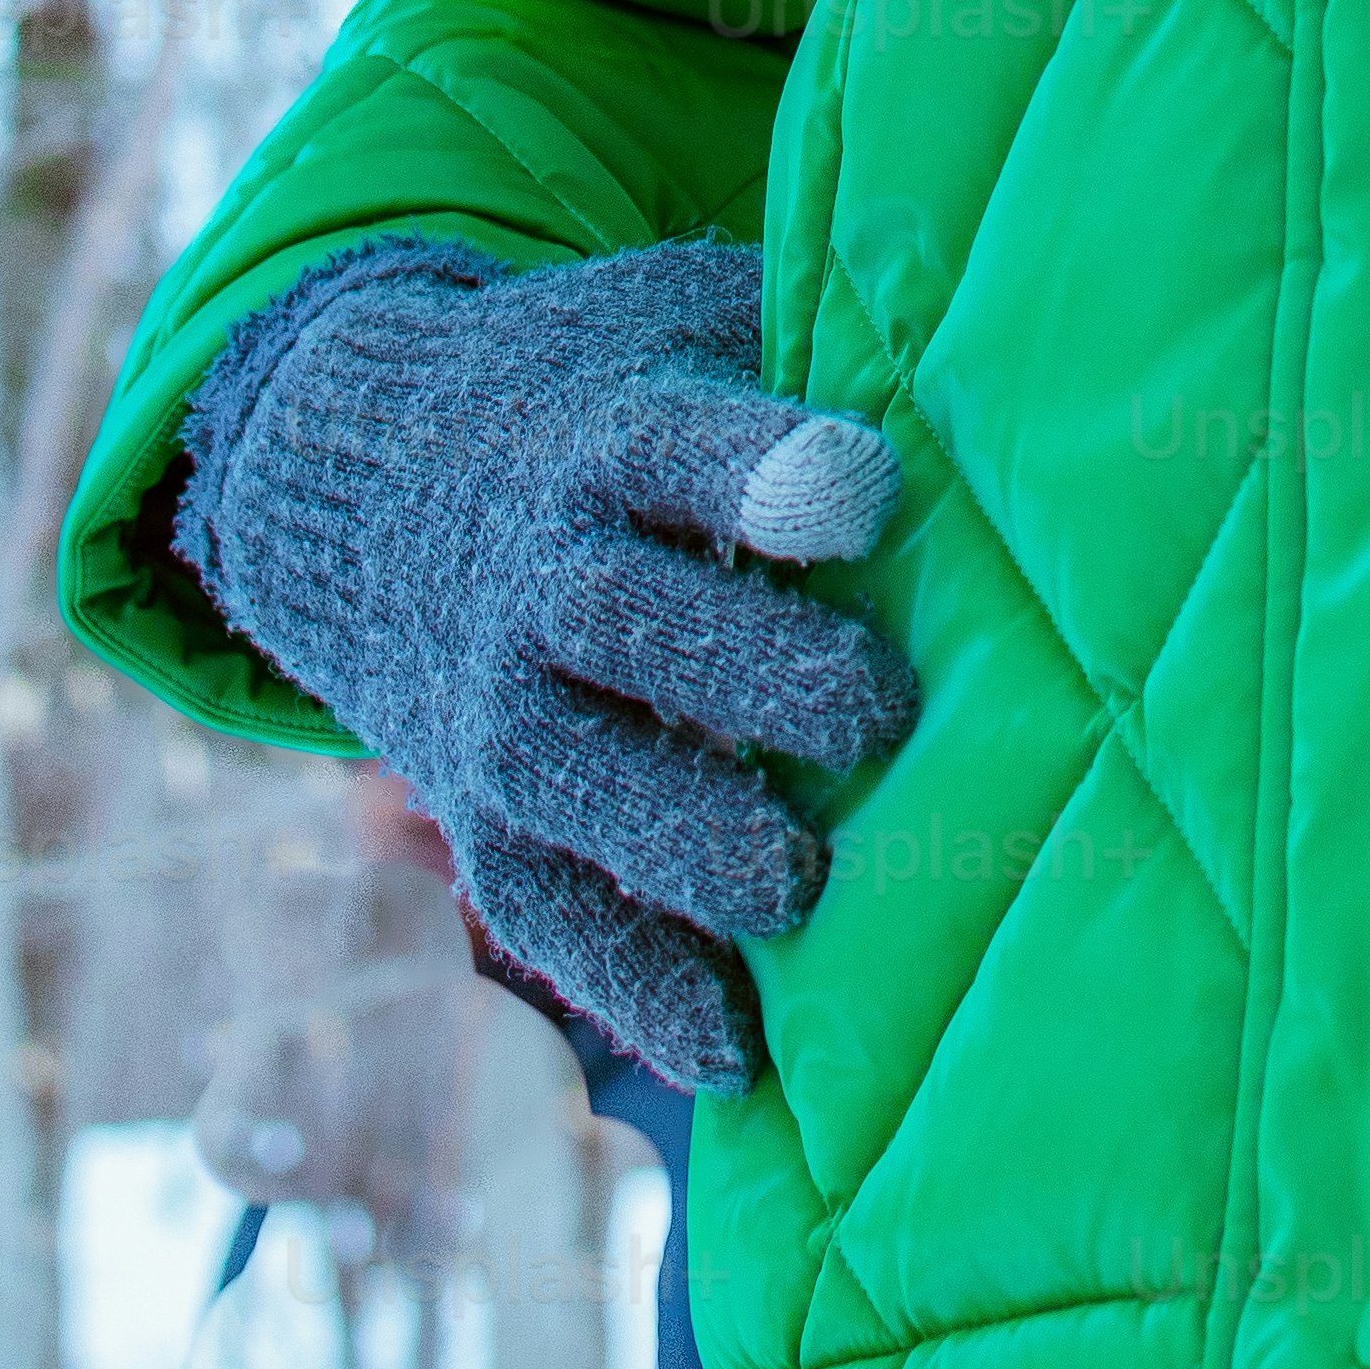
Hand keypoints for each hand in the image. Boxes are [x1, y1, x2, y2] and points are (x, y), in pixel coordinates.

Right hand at [174, 237, 915, 1088]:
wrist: (363, 469)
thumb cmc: (603, 386)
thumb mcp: (678, 316)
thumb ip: (811, 338)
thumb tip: (1006, 351)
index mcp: (607, 434)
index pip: (680, 447)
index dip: (765, 471)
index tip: (863, 495)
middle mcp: (539, 574)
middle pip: (628, 619)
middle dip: (751, 671)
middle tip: (879, 714)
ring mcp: (498, 708)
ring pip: (577, 782)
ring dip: (689, 842)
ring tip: (798, 887)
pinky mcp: (481, 818)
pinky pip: (548, 911)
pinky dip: (635, 982)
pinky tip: (735, 1052)